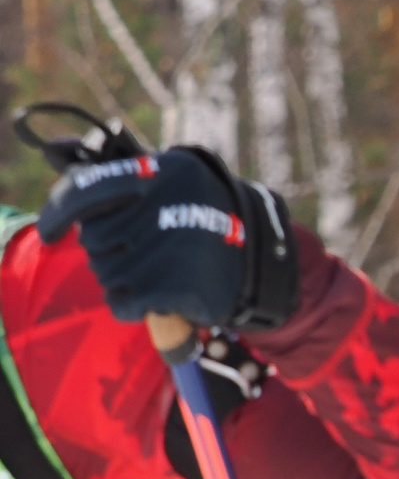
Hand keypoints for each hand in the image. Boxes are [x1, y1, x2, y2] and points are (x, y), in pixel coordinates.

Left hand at [36, 145, 298, 330]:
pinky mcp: (173, 287)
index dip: (60, 210)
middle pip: (95, 236)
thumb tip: (66, 177)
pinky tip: (153, 299)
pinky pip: (122, 301)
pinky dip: (132, 305)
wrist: (269, 264)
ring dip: (122, 277)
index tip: (50, 230)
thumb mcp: (177, 180)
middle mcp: (159, 208)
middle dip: (110, 248)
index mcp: (159, 173)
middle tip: (144, 252)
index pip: (86, 189)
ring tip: (156, 274)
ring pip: (105, 270)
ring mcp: (165, 249)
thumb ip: (128, 177)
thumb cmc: (213, 221)